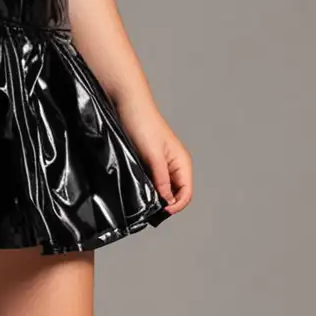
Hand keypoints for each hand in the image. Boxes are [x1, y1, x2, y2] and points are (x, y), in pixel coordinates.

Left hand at [117, 98, 192, 214]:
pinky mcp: (151, 161)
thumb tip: (167, 201)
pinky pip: (155, 181)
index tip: (159, 211)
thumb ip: (162, 179)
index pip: (186, 193)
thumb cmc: (143, 124)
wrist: (129, 104)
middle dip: (167, 204)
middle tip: (149, 209)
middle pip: (177, 194)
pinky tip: (139, 188)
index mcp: (182, 162)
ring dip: (158, 196)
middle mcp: (176, 164)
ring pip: (165, 188)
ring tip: (144, 199)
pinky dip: (150, 188)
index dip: (175, 206)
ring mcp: (164, 163)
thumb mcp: (153, 155)